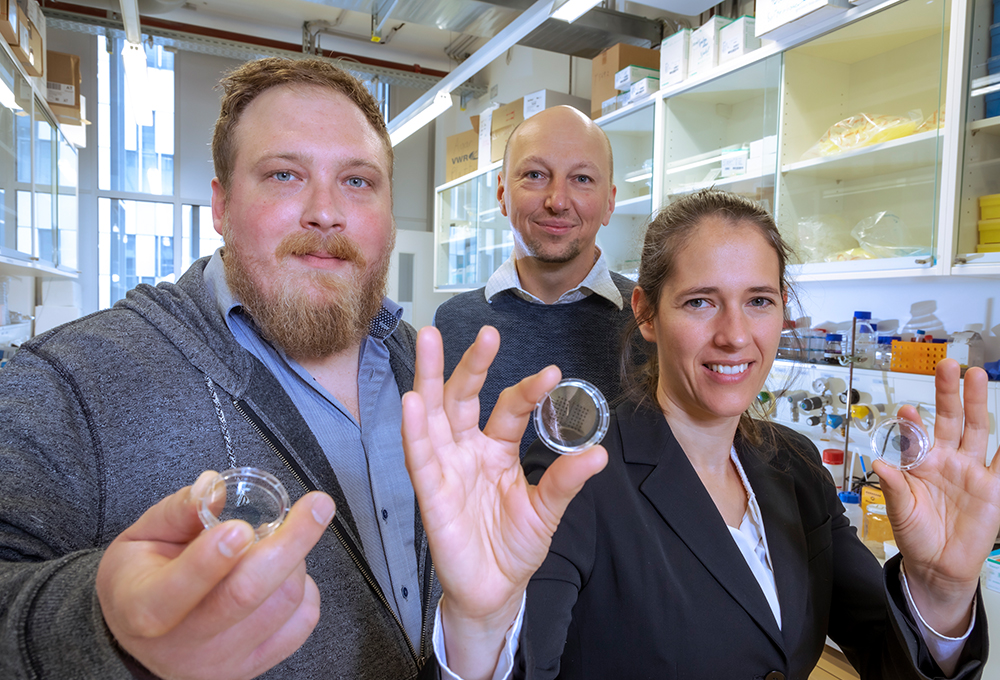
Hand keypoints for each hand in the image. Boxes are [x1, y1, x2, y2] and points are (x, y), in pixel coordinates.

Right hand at [96, 472, 335, 679]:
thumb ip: (177, 511)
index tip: (241, 527)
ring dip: (295, 560)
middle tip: (316, 505)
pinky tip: (286, 572)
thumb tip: (214, 487)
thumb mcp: (141, 536)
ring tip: (277, 541)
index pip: (177, 590)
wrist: (141, 630)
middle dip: (289, 543)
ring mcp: (222, 661)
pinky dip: (306, 588)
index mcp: (143, 608)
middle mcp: (183, 645)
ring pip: (282, 603)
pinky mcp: (254, 666)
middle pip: (245, 595)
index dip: (212, 559)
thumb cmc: (142, 576)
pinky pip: (303, 623)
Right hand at [401, 326, 606, 679]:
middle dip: (471, 363)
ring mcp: (446, 467)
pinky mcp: (430, 492)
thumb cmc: (514, 546)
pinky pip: (419, 457)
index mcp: (498, 448)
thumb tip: (599, 453)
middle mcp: (468, 450)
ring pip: (433, 414)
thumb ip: (564, 480)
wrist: (493, 591)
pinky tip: (414, 401)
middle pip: (463, 396)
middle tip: (486, 333)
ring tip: (429, 339)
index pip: (511, 408)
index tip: (553, 374)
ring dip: (429, 377)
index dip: (529, 390)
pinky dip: (415, 429)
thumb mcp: (545, 510)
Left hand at [875, 360, 999, 634]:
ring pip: (976, 430)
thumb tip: (878, 463)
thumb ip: (893, 486)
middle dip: (948, 393)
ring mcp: (970, 470)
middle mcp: (946, 460)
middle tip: (947, 365)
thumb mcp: (899, 510)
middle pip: (949, 420)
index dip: (912, 422)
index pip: (915, 435)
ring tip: (975, 376)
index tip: (907, 410)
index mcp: (920, 463)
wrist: (939, 565)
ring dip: (976, 404)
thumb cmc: (915, 534)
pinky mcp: (992, 487)